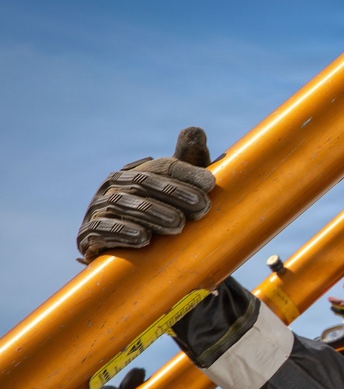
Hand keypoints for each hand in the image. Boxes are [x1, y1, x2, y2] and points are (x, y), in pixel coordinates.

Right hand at [77, 127, 215, 262]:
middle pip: (143, 182)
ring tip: (178, 225)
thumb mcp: (179, 190)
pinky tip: (143, 238)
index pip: (162, 167)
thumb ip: (189, 162)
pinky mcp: (88, 234)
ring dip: (152, 213)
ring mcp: (99, 208)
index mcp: (137, 172)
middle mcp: (115, 186)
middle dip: (174, 193)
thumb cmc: (164, 218)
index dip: (186, 173)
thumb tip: (196, 130)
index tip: (211, 184)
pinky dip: (122, 232)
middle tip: (202, 208)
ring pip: (124, 204)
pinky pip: (102, 228)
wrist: (133, 258)